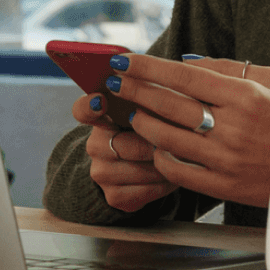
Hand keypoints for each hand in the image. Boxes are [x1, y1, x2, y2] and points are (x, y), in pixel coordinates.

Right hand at [71, 92, 178, 212]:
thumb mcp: (145, 107)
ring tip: (186, 155)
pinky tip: (176, 173)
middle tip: (185, 137)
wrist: (137, 168)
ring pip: (142, 169)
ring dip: (168, 163)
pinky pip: (148, 191)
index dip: (90, 106)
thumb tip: (164, 72)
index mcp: (99, 117)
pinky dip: (167, 183)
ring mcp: (102, 174)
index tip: (101, 101)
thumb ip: (147, 91)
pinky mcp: (115, 197)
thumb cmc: (148, 127)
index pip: (83, 109)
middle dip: (159, 142)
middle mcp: (95, 146)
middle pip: (129, 144)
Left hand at [106, 54, 269, 207]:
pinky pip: (178, 171)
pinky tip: (155, 145)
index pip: (183, 76)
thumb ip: (226, 66)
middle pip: (168, 105)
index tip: (122, 60)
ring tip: (131, 114)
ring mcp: (226, 158)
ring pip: (167, 139)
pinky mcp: (223, 185)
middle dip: (134, 91)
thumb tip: (183, 61)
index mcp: (243, 94)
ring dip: (142, 124)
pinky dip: (161, 157)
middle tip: (112, 84)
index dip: (147, 67)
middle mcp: (232, 126)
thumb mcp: (269, 78)